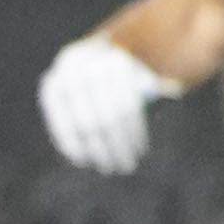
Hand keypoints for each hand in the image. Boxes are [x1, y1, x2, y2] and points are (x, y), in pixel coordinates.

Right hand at [39, 37, 162, 174]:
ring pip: (84, 123)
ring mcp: (66, 75)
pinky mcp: (50, 87)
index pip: (127, 106)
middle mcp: (89, 64)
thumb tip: (173, 89)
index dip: (133, 132)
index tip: (141, 152)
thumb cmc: (127, 77)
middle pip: (105, 118)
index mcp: (116, 60)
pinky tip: (83, 160)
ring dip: (96, 150)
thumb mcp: (143, 77)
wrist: (94, 56)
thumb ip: (156, 84)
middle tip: (125, 166)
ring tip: (108, 167)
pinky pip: (60, 121)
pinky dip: (71, 143)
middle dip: (116, 146)